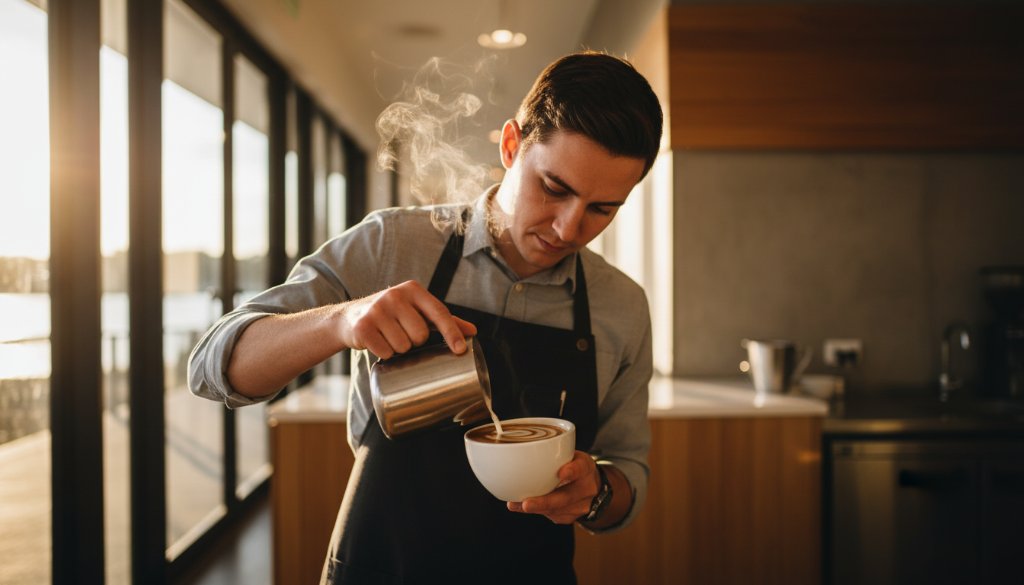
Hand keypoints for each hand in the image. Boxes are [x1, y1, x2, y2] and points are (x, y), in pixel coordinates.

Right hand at [336, 280, 475, 358]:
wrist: (350, 318)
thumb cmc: (392, 315)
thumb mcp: (417, 311)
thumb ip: (444, 320)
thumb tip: (472, 331)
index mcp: (412, 290)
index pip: (439, 313)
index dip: (451, 333)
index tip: (460, 350)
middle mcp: (395, 295)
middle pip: (421, 335)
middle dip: (415, 342)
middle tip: (403, 334)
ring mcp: (377, 310)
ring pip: (403, 346)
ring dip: (398, 349)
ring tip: (389, 337)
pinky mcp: (363, 326)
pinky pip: (385, 352)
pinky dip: (384, 353)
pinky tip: (377, 342)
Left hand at [506, 450, 598, 523]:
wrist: (593, 486)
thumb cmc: (574, 467)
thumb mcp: (570, 456)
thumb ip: (551, 456)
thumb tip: (520, 459)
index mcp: (585, 468)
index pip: (580, 468)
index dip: (571, 471)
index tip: (561, 473)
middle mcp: (586, 489)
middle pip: (566, 498)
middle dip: (544, 502)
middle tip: (526, 504)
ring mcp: (581, 506)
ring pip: (556, 510)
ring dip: (536, 508)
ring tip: (517, 504)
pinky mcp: (572, 517)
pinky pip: (552, 516)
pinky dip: (537, 511)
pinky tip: (523, 507)